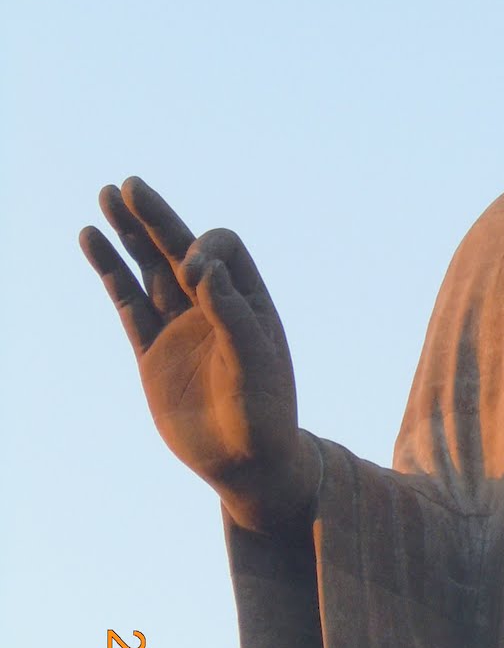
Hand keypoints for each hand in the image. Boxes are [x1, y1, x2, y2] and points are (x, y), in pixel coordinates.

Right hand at [80, 177, 318, 533]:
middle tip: (127, 185)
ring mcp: (180, 326)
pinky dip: (111, 272)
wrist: (247, 463)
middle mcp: (213, 305)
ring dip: (129, 234)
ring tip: (105, 196)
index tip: (197, 277)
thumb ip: (230, 316)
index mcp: (247, 299)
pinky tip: (93, 240)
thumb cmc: (265, 413)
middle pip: (178, 247)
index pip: (221, 250)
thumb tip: (200, 267)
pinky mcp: (152, 351)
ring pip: (147, 269)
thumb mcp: (255, 363)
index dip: (204, 251)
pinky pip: (127, 303)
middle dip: (155, 217)